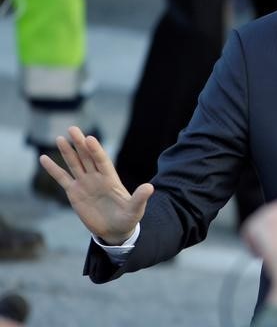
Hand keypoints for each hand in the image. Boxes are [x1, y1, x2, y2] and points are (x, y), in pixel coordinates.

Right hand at [40, 126, 152, 244]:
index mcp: (111, 179)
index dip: (96, 150)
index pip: (102, 160)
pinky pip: (62, 178)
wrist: (115, 230)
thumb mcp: (135, 209)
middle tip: (73, 128)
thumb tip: (150, 187)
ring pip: (74, 164)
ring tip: (60, 138)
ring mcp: (85, 183)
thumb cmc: (127, 218)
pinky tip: (44, 158)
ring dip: (67, 151)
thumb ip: (140, 198)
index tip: (90, 138)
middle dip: (80, 144)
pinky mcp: (74, 192)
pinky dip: (53, 169)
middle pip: (87, 157)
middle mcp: (97, 177)